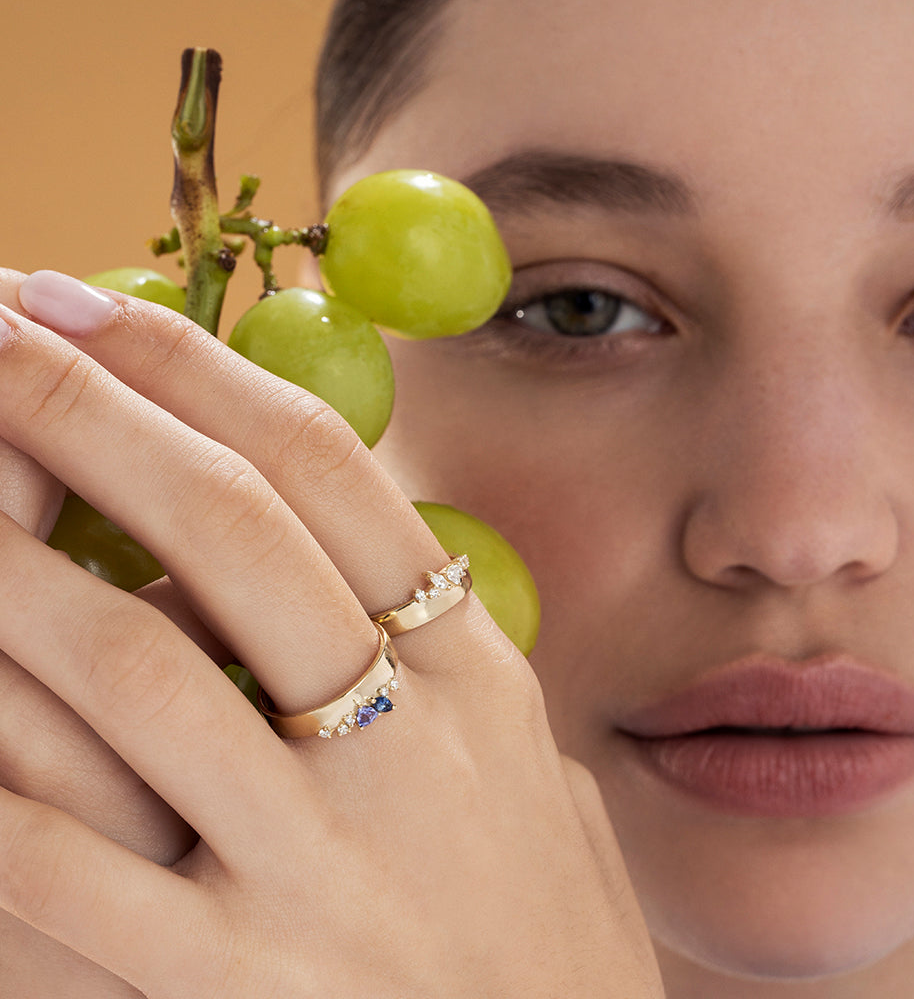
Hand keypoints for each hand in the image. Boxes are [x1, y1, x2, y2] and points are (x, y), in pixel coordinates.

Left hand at [0, 271, 663, 996]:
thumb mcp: (525, 760)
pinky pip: (54, 859)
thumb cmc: (539, 926)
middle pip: (228, 529)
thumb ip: (441, 652)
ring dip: (5, 555)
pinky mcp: (235, 988)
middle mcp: (403, 745)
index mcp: (474, 671)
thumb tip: (340, 541)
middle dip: (87, 408)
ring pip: (126, 663)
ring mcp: (318, 866)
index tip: (90, 302)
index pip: (328, 472)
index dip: (201, 367)